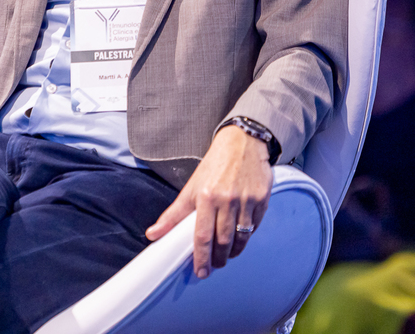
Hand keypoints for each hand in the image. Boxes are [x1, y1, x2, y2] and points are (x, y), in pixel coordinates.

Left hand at [145, 124, 272, 278]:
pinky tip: (240, 237)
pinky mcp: (262, 199)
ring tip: (227, 256)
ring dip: (233, 252)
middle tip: (214, 266)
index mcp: (206, 196)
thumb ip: (173, 214)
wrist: (242, 142)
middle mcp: (228, 199)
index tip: (200, 272)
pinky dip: (246, 237)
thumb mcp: (191, 187)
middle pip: (223, 241)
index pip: (202, 236)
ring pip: (241, 237)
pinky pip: (254, 227)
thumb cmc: (215, 165)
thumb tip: (153, 234)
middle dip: (218, 259)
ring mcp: (247, 200)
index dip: (201, 258)